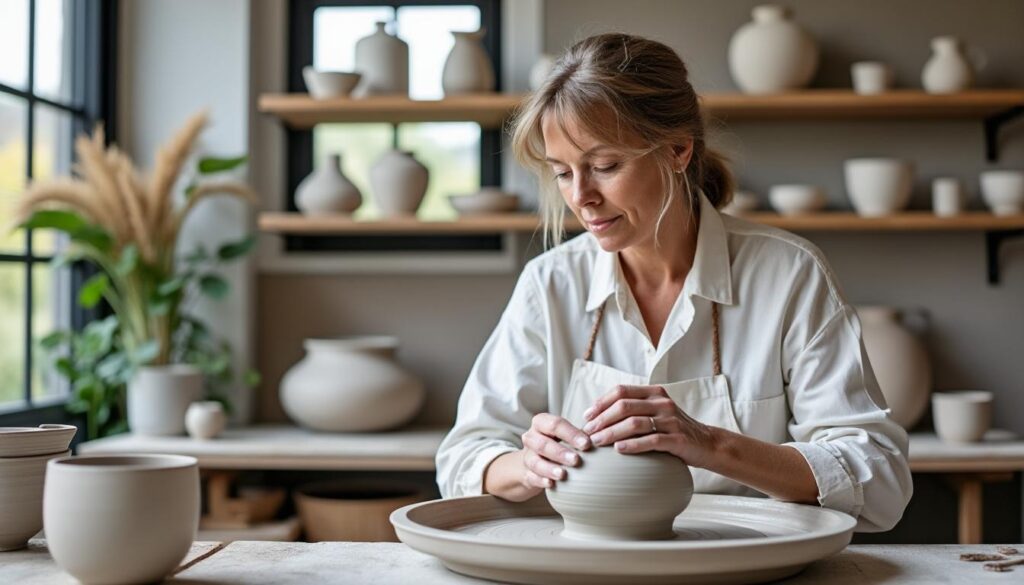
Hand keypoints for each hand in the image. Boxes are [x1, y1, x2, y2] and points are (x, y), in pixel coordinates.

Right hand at [519, 413, 591, 489]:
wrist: (533, 462)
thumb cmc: (556, 443)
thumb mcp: (564, 434)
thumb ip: (580, 434)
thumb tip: (603, 437)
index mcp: (541, 423)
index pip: (555, 424)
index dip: (571, 434)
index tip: (587, 444)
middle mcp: (531, 438)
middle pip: (543, 443)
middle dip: (560, 452)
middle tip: (576, 460)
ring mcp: (527, 456)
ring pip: (535, 461)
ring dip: (549, 468)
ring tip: (563, 474)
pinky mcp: (526, 474)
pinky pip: (531, 477)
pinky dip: (541, 481)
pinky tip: (551, 484)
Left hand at [581, 384, 718, 467]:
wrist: (707, 444)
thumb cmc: (673, 430)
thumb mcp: (655, 413)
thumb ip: (634, 410)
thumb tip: (597, 417)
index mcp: (654, 393)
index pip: (621, 391)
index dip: (601, 403)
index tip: (586, 416)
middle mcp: (662, 402)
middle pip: (624, 406)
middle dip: (602, 419)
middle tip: (587, 432)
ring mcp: (671, 420)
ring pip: (635, 423)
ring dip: (612, 432)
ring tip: (597, 442)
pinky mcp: (678, 438)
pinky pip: (651, 440)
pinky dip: (632, 445)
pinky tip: (618, 450)